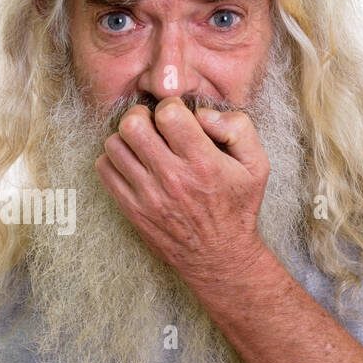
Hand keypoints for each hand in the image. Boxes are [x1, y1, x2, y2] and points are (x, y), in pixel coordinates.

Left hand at [94, 96, 270, 288]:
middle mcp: (171, 178)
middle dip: (141, 115)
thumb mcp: (257, 165)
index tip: (177, 116)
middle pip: (132, 125)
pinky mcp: (131, 208)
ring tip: (143, 144)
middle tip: (153, 124)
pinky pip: (104, 170)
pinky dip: (114, 160)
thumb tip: (202, 112)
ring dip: (126, 138)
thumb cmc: (237, 206)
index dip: (170, 106)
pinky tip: (133, 163)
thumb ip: (238, 128)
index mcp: (202, 163)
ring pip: (113, 145)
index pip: (168, 114)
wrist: (219, 257)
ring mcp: (147, 195)